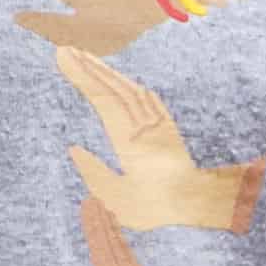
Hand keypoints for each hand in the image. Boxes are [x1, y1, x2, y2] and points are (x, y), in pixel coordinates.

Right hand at [46, 197, 234, 265]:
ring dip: (119, 239)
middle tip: (95, 199)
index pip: (101, 258)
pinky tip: (129, 255)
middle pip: (116, 254)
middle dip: (105, 225)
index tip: (87, 206)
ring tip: (109, 217)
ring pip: (131, 264)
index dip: (94, 231)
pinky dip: (134, 262)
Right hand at [52, 41, 263, 233]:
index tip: (64, 58)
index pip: (104, 101)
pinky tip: (126, 83)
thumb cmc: (156, 214)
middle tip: (68, 51)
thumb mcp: (118, 202)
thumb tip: (74, 148)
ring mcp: (162, 129)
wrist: (201, 214)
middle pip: (117, 91)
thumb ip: (94, 174)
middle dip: (91, 68)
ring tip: (88, 60)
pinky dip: (133, 88)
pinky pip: (151, 102)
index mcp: (133, 143)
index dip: (83, 77)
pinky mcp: (171, 134)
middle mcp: (149, 129)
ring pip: (133, 93)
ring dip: (110, 75)